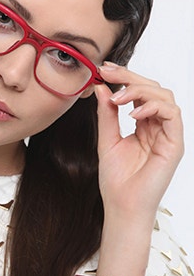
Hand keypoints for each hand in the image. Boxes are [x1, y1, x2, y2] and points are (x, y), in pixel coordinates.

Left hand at [94, 62, 183, 275]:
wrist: (121, 206)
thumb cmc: (115, 179)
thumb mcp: (107, 139)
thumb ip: (107, 114)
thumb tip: (102, 87)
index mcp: (144, 125)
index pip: (140, 93)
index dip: (124, 78)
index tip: (104, 69)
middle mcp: (159, 127)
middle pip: (153, 89)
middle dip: (130, 77)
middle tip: (109, 72)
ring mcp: (168, 135)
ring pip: (164, 97)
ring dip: (140, 90)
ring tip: (118, 98)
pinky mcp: (174, 144)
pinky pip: (172, 115)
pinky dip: (153, 107)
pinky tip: (133, 113)